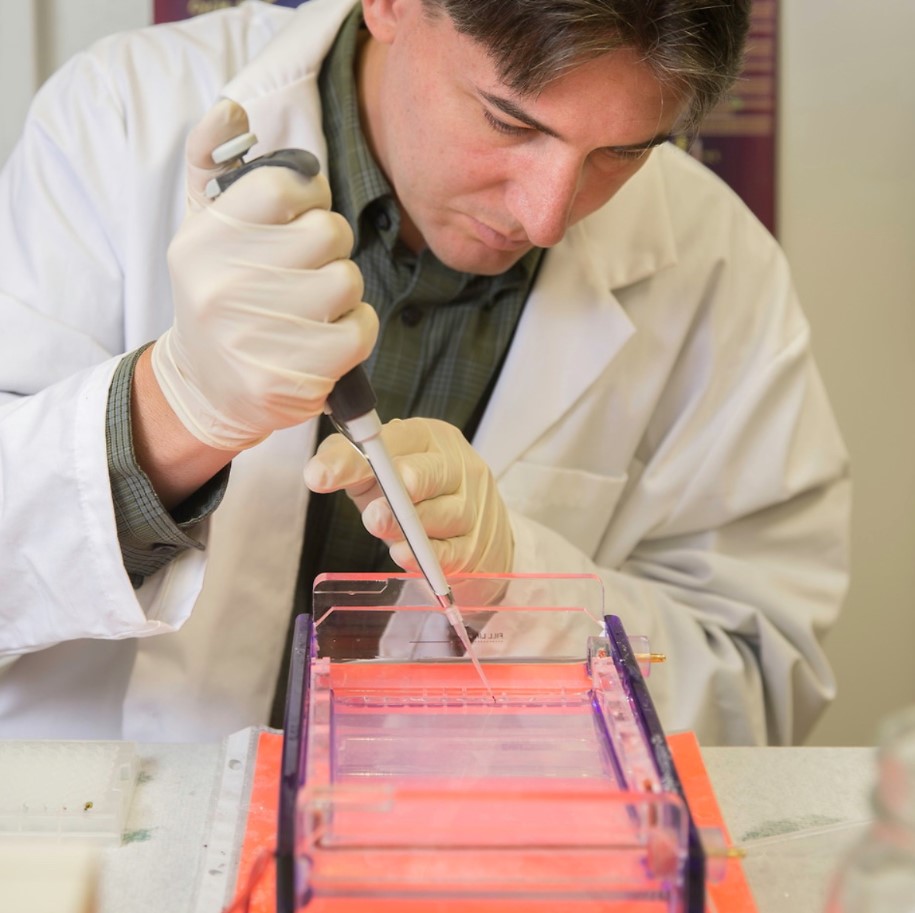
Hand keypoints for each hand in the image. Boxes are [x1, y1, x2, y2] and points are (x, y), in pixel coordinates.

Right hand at [151, 99, 378, 449]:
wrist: (206, 388)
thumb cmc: (219, 298)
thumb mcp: (203, 230)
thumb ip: (212, 164)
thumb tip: (232, 109)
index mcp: (202, 241)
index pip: (282, 186)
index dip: (309, 195)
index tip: (301, 215)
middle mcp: (222, 286)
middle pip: (328, 232)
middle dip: (330, 248)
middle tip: (308, 269)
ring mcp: (256, 335)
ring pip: (348, 280)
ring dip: (343, 292)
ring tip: (313, 307)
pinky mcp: (292, 377)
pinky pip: (361, 327)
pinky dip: (356, 329)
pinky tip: (327, 337)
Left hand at [304, 418, 513, 574]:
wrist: (472, 528)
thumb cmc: (415, 494)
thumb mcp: (378, 471)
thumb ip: (346, 461)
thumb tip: (317, 471)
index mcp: (431, 437)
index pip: (395, 439)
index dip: (354, 458)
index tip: (319, 475)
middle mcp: (458, 465)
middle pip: (432, 473)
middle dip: (399, 489)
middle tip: (371, 507)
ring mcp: (474, 505)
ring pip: (446, 513)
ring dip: (408, 525)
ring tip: (380, 527)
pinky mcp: (477, 544)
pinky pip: (454, 551)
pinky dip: (426, 556)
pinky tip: (403, 554)